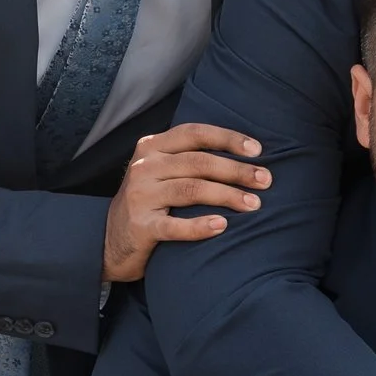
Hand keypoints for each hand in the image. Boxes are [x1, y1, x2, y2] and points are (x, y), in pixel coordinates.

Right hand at [102, 124, 268, 283]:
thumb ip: (190, 158)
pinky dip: (200, 226)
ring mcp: (140, 196)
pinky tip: (222, 226)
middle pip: (198, 162)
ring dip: (227, 196)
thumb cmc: (149, 202)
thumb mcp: (161, 172)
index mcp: (152, 147)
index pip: (195, 133)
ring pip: (191, 190)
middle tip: (266, 180)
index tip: (258, 150)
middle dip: (236, 170)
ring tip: (254, 204)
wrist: (109, 242)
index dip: (228, 139)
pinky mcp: (141, 227)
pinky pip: (174, 225)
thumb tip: (247, 155)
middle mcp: (144, 167)